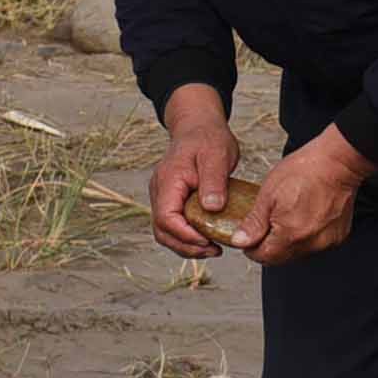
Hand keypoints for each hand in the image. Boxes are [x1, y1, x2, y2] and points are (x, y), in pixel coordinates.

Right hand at [150, 89, 241, 258]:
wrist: (199, 126)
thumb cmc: (208, 137)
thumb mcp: (216, 155)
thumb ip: (214, 181)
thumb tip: (212, 207)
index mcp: (168, 181)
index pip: (166, 218)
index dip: (185, 235)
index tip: (208, 241)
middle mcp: (160, 191)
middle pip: (162, 231)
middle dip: (186, 246)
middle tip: (213, 250)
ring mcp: (163, 197)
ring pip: (166, 232)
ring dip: (187, 246)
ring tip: (213, 249)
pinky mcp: (172, 201)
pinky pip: (174, 225)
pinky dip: (188, 237)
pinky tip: (208, 239)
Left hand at [228, 127, 370, 264]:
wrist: (339, 162)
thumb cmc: (306, 171)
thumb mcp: (269, 194)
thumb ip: (254, 223)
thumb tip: (241, 241)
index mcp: (290, 235)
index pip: (263, 257)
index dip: (252, 247)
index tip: (250, 236)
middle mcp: (311, 244)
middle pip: (281, 258)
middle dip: (269, 245)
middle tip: (267, 222)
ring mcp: (326, 242)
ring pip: (297, 251)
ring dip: (288, 241)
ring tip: (287, 215)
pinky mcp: (338, 237)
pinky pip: (314, 244)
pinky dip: (306, 235)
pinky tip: (304, 216)